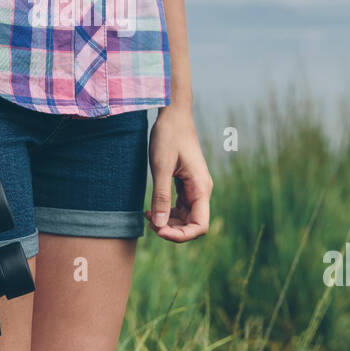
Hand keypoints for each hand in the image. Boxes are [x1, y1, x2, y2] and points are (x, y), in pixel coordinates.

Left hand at [145, 105, 211, 241]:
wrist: (173, 115)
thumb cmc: (168, 136)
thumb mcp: (161, 167)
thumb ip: (160, 197)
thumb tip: (159, 225)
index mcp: (201, 188)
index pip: (199, 226)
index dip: (181, 235)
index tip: (159, 230)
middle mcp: (202, 190)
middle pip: (192, 224)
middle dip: (172, 229)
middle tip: (149, 222)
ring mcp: (195, 187)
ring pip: (185, 217)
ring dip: (168, 221)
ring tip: (147, 216)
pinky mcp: (187, 183)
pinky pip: (180, 206)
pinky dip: (167, 211)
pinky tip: (151, 209)